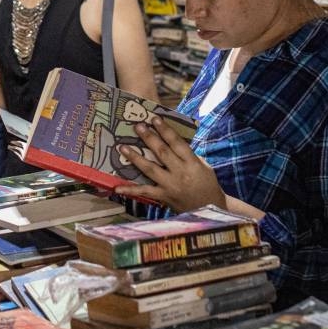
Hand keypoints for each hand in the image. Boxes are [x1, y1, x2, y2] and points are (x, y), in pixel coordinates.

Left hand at [115, 116, 264, 219]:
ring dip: (135, 158)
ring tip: (123, 147)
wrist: (210, 209)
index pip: (177, 143)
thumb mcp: (203, 166)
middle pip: (162, 153)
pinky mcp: (163, 197)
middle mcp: (181, 173)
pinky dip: (130, 190)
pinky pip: (145, 192)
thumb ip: (188, 154)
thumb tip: (170, 140)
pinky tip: (117, 187)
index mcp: (192, 163)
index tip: (155, 119)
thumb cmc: (207, 184)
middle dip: (149, 138)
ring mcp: (170, 186)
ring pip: (150, 169)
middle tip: (137, 127)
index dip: (165, 130)